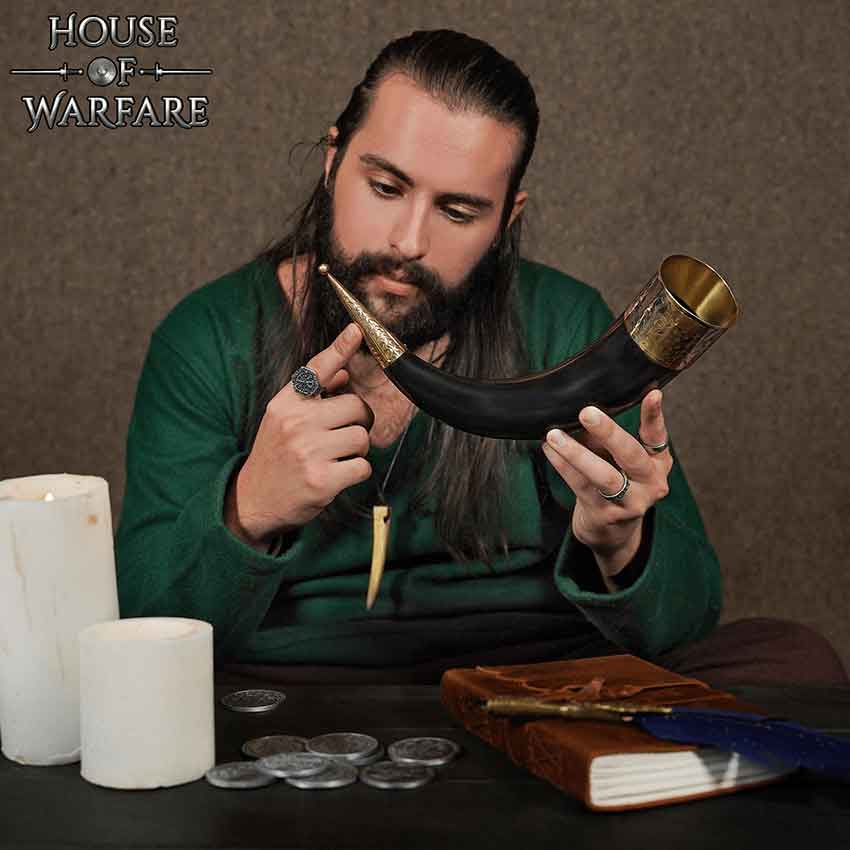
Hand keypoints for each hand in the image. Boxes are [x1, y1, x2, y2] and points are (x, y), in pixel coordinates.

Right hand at [226, 323, 374, 546]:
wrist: (253, 500)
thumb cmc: (276, 456)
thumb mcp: (283, 420)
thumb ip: (313, 397)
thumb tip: (344, 374)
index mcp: (285, 404)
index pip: (315, 370)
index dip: (339, 348)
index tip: (356, 330)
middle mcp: (295, 423)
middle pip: (355, 407)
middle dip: (359, 422)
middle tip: (344, 434)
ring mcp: (308, 451)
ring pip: (362, 437)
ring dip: (357, 449)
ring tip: (335, 457)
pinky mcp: (322, 480)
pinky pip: (362, 466)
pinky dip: (356, 472)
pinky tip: (336, 476)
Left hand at [541, 389, 672, 585]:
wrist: (612, 531)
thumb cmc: (616, 482)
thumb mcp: (620, 459)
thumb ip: (607, 438)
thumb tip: (581, 413)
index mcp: (657, 463)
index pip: (657, 436)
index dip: (654, 415)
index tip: (652, 393)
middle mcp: (651, 483)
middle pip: (631, 456)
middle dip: (608, 433)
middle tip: (586, 412)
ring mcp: (631, 502)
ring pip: (604, 476)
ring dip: (576, 453)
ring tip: (554, 435)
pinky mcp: (606, 515)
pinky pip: (581, 486)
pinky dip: (563, 466)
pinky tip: (550, 450)